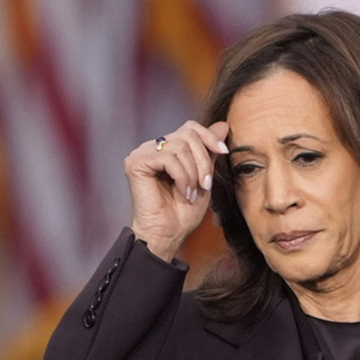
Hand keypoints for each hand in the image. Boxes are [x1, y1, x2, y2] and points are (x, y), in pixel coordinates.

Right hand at [124, 120, 229, 260]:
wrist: (168, 235)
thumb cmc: (183, 212)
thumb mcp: (204, 177)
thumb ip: (209, 151)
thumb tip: (223, 124)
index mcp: (166, 149)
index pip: (190, 128)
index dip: (209, 136)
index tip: (224, 152)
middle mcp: (152, 148)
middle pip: (187, 134)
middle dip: (203, 160)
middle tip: (206, 185)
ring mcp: (141, 154)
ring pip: (179, 146)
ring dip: (193, 173)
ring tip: (192, 193)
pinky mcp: (135, 163)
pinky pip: (168, 158)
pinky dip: (182, 176)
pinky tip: (183, 192)